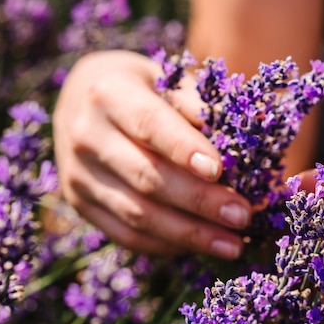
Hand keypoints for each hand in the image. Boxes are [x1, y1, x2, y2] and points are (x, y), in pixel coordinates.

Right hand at [53, 50, 250, 258]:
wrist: (79, 103)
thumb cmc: (139, 89)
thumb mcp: (166, 78)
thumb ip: (199, 103)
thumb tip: (245, 135)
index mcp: (108, 93)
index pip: (150, 124)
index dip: (184, 149)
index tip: (219, 171)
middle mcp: (86, 135)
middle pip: (147, 177)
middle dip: (200, 201)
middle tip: (242, 215)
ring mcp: (78, 174)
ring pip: (138, 214)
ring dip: (190, 234)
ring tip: (232, 244)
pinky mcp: (80, 204)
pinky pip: (126, 234)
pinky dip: (167, 243)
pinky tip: (200, 245)